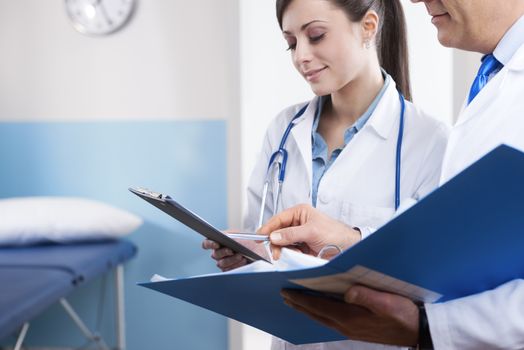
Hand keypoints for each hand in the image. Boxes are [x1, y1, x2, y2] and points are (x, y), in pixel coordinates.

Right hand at [202, 229, 268, 271]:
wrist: (261, 253)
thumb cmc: (251, 243)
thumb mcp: (241, 235)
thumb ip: (230, 235)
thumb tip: (223, 236)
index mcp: (220, 242)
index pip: (207, 243)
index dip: (209, 243)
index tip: (216, 243)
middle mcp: (220, 252)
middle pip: (214, 254)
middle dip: (224, 252)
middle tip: (232, 250)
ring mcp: (224, 262)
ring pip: (221, 264)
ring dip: (232, 259)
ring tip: (241, 256)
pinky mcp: (230, 270)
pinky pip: (228, 270)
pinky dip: (236, 265)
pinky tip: (243, 261)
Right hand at [257, 204, 360, 259]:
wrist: (348, 248)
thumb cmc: (335, 233)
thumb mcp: (312, 231)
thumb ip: (291, 234)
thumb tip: (274, 236)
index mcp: (299, 213)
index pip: (278, 219)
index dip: (268, 227)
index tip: (259, 236)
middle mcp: (297, 223)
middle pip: (277, 232)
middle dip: (275, 242)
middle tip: (275, 251)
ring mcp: (299, 236)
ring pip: (282, 243)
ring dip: (282, 250)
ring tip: (284, 255)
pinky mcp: (301, 248)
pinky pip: (289, 251)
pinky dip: (289, 255)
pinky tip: (295, 256)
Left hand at [281, 286, 418, 346]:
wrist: (419, 330)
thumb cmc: (404, 315)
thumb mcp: (387, 302)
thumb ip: (365, 296)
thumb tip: (347, 292)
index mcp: (350, 318)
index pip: (318, 306)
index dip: (301, 299)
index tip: (286, 292)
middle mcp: (347, 326)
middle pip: (316, 314)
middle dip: (299, 305)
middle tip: (285, 296)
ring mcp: (351, 329)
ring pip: (323, 318)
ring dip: (308, 309)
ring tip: (297, 302)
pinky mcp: (357, 329)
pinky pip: (332, 320)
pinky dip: (321, 312)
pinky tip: (320, 309)